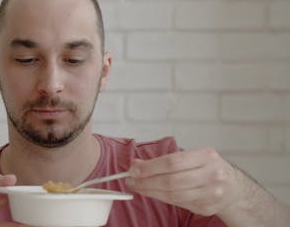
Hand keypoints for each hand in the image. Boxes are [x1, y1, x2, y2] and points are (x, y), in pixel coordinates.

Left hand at [125, 148, 241, 215]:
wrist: (233, 187)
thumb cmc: (208, 168)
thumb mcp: (193, 156)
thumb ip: (165, 161)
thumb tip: (137, 165)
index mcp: (207, 156)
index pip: (172, 162)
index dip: (150, 167)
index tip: (134, 169)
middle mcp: (211, 174)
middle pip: (171, 181)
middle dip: (146, 182)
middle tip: (131, 180)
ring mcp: (210, 193)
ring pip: (172, 195)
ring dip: (150, 191)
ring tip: (138, 186)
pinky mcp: (206, 207)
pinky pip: (177, 203)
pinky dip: (162, 197)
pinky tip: (153, 192)